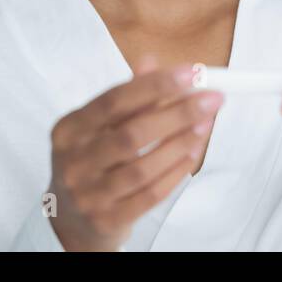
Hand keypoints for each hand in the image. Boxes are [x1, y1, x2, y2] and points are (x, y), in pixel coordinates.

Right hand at [47, 53, 223, 250]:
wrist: (70, 219)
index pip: (114, 101)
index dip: (154, 85)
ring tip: (206, 124)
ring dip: (181, 142)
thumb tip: (150, 60)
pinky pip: (150, 195)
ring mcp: (88, 194)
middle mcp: (73, 162)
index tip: (191, 73)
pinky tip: (193, 154)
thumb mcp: (99, 127)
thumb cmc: (92, 161)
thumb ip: (127, 97)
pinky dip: (176, 172)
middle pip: (131, 134)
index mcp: (69, 129)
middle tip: (212, 99)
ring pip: (143, 167)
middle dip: (177, 113)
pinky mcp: (107, 220)